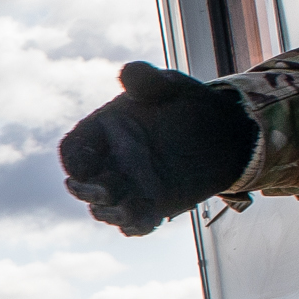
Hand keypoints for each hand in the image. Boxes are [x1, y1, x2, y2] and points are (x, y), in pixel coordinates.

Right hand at [58, 62, 258, 235]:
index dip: (75, 161)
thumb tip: (129, 72)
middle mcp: (109, 163)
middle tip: (108, 190)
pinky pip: (133, 224)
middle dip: (90, 192)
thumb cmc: (187, 104)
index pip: (74, 150)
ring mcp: (128, 187)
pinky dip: (136, 226)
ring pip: (104, 210)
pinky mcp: (150, 206)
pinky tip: (150, 220)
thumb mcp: (169, 86)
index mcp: (102, 133)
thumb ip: (147, 79)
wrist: (224, 131)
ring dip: (113, 213)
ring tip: (134, 208)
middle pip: (82, 187)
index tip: (83, 169)